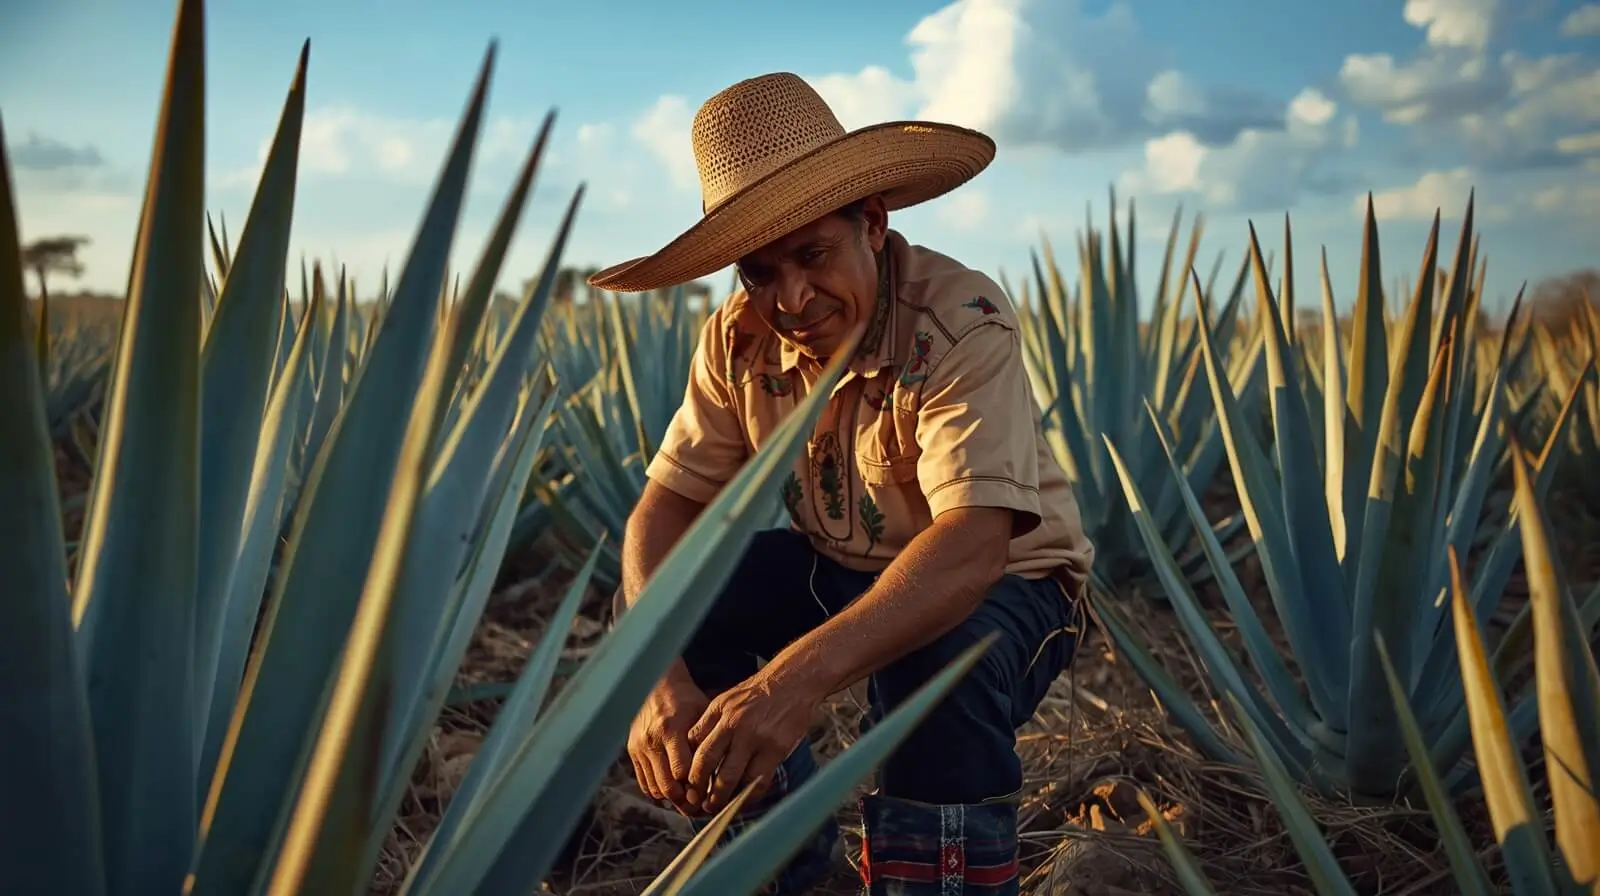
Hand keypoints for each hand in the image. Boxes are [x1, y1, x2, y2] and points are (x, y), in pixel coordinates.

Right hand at [627, 667, 709, 816]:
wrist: (657, 684)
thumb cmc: (686, 699)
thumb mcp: (702, 714)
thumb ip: (707, 741)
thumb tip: (721, 773)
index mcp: (671, 730)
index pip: (681, 772)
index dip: (695, 789)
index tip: (707, 797)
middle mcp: (652, 741)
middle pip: (667, 786)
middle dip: (684, 802)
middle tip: (699, 808)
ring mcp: (639, 747)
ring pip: (654, 788)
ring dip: (671, 799)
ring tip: (688, 801)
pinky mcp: (632, 751)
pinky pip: (644, 782)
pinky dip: (658, 791)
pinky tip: (673, 790)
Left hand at [686, 672, 821, 813]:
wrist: (793, 682)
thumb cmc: (757, 695)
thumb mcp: (726, 700)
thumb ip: (708, 724)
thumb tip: (690, 751)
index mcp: (720, 713)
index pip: (696, 747)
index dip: (689, 771)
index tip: (687, 786)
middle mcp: (735, 725)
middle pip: (709, 764)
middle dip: (699, 788)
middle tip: (697, 803)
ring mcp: (756, 738)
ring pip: (732, 777)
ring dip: (722, 798)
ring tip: (717, 806)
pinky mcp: (776, 749)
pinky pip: (758, 781)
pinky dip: (748, 796)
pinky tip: (743, 801)